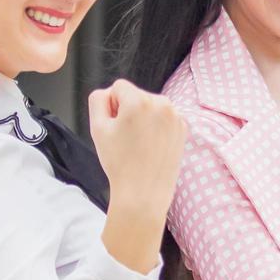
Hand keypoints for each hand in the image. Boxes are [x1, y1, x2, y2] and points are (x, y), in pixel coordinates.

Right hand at [88, 79, 184, 216]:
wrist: (144, 192)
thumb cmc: (120, 163)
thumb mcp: (97, 128)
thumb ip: (98, 100)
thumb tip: (108, 92)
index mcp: (139, 101)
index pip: (118, 87)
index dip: (111, 105)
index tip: (115, 125)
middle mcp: (161, 104)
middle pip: (136, 95)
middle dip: (128, 111)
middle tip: (126, 138)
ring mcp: (175, 116)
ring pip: (151, 106)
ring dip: (143, 118)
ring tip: (139, 144)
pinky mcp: (183, 128)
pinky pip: (163, 118)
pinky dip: (156, 127)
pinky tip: (151, 146)